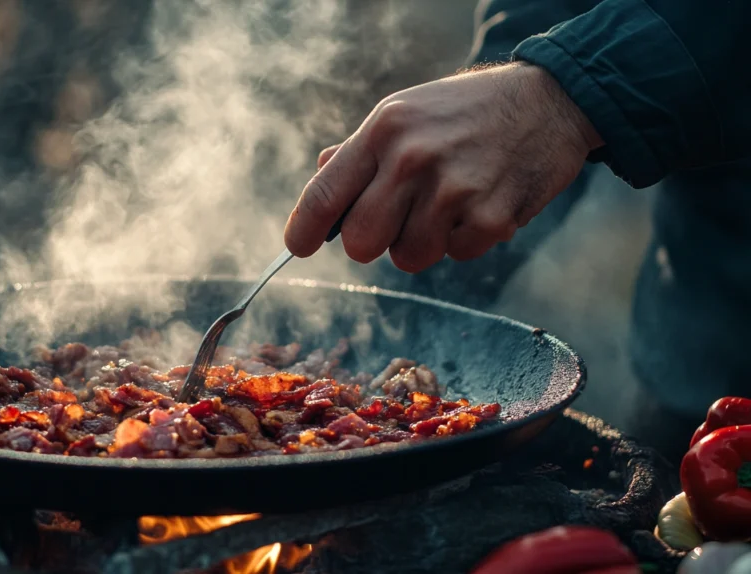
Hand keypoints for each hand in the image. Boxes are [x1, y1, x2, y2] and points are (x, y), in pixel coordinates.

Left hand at [284, 62, 602, 271]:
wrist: (548, 100)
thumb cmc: (465, 111)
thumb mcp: (405, 113)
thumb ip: (360, 151)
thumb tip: (321, 178)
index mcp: (383, 131)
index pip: (324, 194)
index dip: (303, 231)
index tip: (298, 247)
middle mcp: (411, 159)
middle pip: (361, 243)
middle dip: (375, 241)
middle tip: (399, 220)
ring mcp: (452, 189)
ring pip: (408, 257)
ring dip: (425, 241)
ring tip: (448, 203)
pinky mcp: (490, 216)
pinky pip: (456, 255)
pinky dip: (465, 239)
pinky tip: (481, 204)